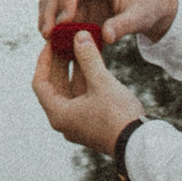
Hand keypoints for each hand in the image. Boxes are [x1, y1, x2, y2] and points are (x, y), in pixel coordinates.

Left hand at [31, 27, 143, 153]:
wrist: (140, 144)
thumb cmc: (118, 116)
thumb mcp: (101, 82)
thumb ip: (88, 58)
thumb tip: (79, 36)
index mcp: (59, 114)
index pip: (40, 83)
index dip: (44, 61)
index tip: (50, 43)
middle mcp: (65, 121)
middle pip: (56, 86)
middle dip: (61, 62)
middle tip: (66, 41)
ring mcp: (79, 123)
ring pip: (72, 91)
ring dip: (76, 70)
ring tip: (81, 46)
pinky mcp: (93, 123)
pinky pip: (84, 97)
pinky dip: (86, 80)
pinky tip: (94, 63)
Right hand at [36, 0, 175, 48]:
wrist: (147, 9)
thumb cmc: (146, 9)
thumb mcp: (139, 18)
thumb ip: (123, 26)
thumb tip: (106, 36)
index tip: (65, 22)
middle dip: (51, 11)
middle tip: (48, 34)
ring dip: (46, 17)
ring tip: (47, 38)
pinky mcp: (73, 1)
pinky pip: (55, 9)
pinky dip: (51, 22)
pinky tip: (52, 40)